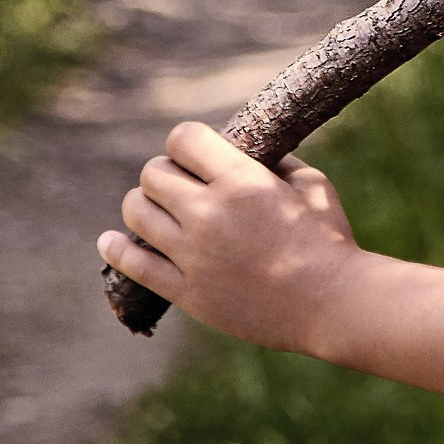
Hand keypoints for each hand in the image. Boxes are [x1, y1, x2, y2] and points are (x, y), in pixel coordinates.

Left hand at [96, 121, 356, 351]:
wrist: (332, 304)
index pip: (182, 139)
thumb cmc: (329, 241)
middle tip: (179, 185)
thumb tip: (246, 152)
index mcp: (241, 181)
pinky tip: (111, 242)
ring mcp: (193, 255)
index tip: (194, 153)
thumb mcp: (312, 184)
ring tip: (156, 211)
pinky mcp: (188, 292)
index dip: (185, 142)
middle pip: (153, 174)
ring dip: (143, 205)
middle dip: (165, 173)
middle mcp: (209, 214)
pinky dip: (116, 249)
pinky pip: (134, 264)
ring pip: (136, 213)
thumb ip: (276, 162)